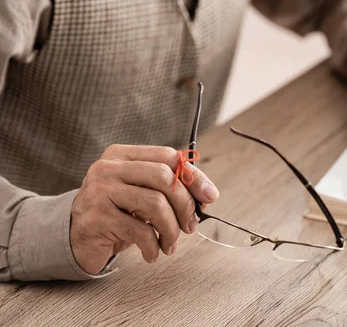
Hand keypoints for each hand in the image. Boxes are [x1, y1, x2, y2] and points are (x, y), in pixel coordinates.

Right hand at [70, 145, 218, 274]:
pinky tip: (153, 253)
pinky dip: (154, 246)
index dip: (194, 177)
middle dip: (186, 205)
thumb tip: (208, 195)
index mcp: (122, 155)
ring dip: (171, 229)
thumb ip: (170, 187)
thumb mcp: (142, 193)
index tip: (210, 197)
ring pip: (155, 204)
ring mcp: (99, 192)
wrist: (75, 237)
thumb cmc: (117, 213)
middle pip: (164, 178)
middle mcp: (108, 168)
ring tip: (171, 244)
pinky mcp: (96, 218)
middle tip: (191, 226)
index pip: (168, 156)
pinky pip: (139, 231)